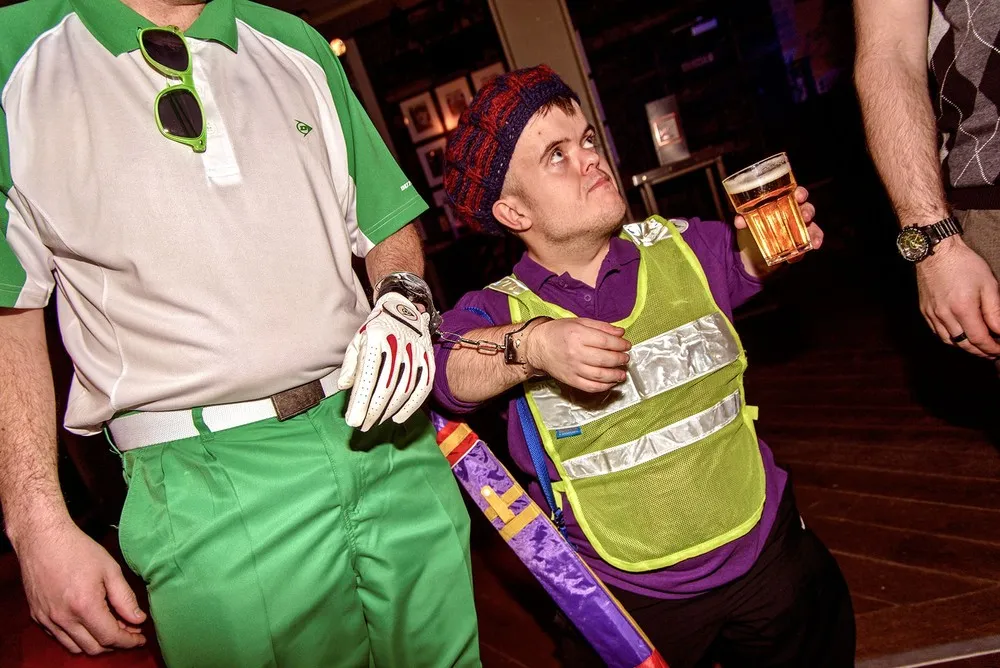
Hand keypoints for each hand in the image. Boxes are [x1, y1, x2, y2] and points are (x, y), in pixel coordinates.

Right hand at [16, 520, 145, 654]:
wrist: (43, 540)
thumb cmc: (79, 550)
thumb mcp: (110, 570)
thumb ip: (125, 598)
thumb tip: (138, 620)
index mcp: (84, 606)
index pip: (110, 637)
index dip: (129, 641)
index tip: (140, 638)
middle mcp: (63, 618)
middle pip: (94, 647)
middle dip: (115, 643)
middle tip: (129, 630)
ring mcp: (48, 620)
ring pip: (75, 647)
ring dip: (96, 643)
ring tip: (110, 627)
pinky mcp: (37, 617)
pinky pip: (59, 638)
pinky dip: (77, 637)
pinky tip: (88, 623)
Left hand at [338, 292, 433, 429]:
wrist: (404, 307)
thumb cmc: (376, 328)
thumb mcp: (357, 339)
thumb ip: (350, 364)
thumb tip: (345, 387)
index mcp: (377, 338)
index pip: (368, 376)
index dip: (361, 401)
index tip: (353, 421)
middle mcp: (398, 345)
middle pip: (387, 386)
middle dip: (374, 410)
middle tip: (363, 426)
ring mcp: (416, 352)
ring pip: (404, 388)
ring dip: (389, 410)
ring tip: (376, 422)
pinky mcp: (428, 358)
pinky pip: (423, 386)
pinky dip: (412, 405)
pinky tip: (398, 417)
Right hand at [523, 318, 631, 393]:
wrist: (538, 346)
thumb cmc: (559, 332)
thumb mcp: (579, 322)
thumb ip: (601, 327)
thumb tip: (621, 333)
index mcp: (578, 335)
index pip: (606, 342)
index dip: (620, 345)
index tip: (627, 346)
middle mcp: (576, 353)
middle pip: (605, 359)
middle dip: (620, 360)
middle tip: (625, 358)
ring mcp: (573, 368)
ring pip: (600, 375)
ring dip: (615, 375)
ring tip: (622, 373)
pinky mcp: (570, 380)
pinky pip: (590, 387)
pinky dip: (604, 387)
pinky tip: (611, 383)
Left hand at [734, 186, 823, 253]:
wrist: (754, 247)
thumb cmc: (755, 224)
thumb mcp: (747, 219)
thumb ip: (743, 218)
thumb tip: (740, 221)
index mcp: (785, 202)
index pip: (796, 194)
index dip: (800, 193)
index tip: (798, 196)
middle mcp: (795, 212)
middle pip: (807, 208)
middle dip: (808, 211)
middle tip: (805, 216)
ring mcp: (800, 227)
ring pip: (812, 226)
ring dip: (813, 232)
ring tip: (812, 240)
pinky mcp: (801, 242)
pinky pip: (810, 242)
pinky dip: (812, 246)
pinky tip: (813, 248)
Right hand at [916, 236, 999, 357]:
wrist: (936, 252)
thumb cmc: (964, 264)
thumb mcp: (988, 284)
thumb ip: (995, 311)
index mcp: (963, 309)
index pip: (979, 339)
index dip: (992, 348)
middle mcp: (945, 315)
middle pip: (964, 344)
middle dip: (981, 351)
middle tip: (993, 352)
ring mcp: (932, 314)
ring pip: (950, 341)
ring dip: (966, 347)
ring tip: (978, 345)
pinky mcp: (925, 311)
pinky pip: (938, 332)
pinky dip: (952, 338)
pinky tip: (961, 334)